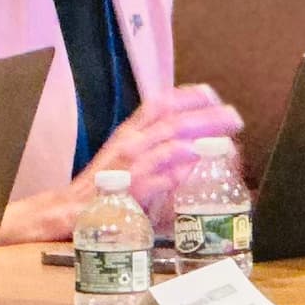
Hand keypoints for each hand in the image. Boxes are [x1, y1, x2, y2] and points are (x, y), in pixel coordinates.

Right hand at [79, 83, 243, 211]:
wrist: (70, 210)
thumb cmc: (103, 185)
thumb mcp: (126, 156)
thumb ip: (156, 147)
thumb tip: (192, 143)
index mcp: (130, 132)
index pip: (160, 104)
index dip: (187, 97)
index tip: (212, 94)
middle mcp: (129, 144)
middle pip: (172, 123)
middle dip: (206, 118)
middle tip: (234, 118)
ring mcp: (128, 167)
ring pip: (166, 146)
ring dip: (198, 142)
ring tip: (223, 141)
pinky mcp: (128, 192)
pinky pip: (155, 179)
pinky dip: (176, 172)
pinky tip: (194, 167)